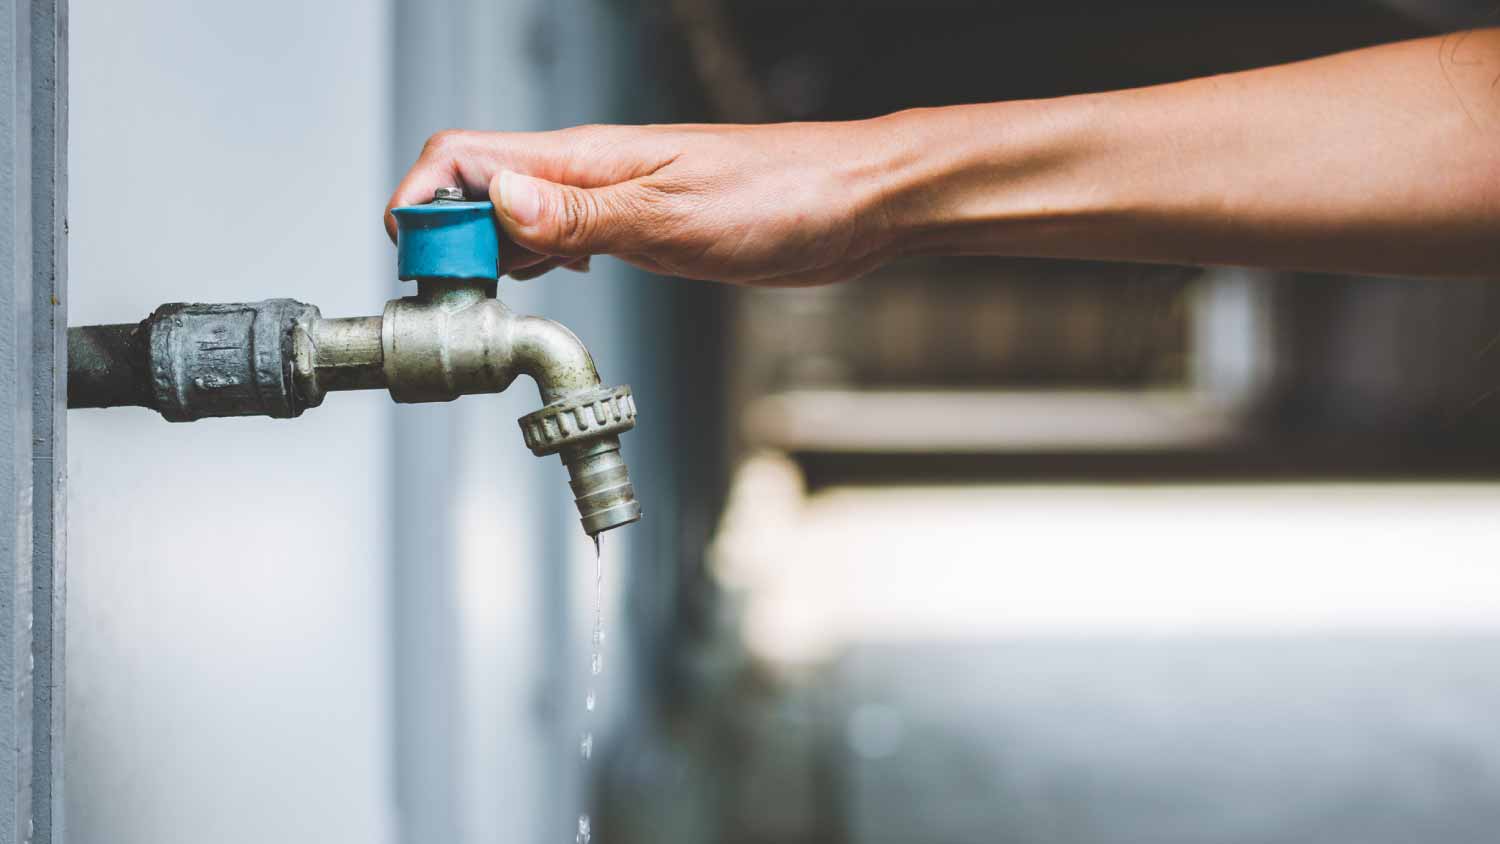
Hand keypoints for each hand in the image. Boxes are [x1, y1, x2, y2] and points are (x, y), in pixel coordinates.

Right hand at [385, 121, 899, 285]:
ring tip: (483, 309)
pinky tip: (547, 290)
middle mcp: (588, 176)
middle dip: (445, 241)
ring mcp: (612, 202)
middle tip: (450, 304)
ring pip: (517, 219)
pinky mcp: (639, 229)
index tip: (419, 263)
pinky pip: (564, 239)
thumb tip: (498, 204)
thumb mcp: (672, 215)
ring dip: (488, 259)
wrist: (852, 203)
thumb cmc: (782, 193)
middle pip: (478, 192)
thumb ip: (581, 215)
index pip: (465, 158)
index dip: (423, 204)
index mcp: (584, 159)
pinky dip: (539, 265)